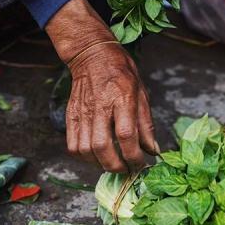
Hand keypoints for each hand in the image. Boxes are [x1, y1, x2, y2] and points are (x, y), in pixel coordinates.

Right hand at [45, 0, 158, 172]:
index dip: (134, 155)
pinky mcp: (71, 116)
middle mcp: (100, 107)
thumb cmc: (120, 73)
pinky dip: (84, 157)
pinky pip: (72, 145)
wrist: (92, 56)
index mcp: (121, 98)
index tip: (141, 163)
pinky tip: (95, 156)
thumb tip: (153, 151)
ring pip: (85, 150)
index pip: (126, 134)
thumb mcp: (141, 93)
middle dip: (115, 165)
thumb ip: (146, 124)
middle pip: (101, 146)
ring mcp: (82, 112)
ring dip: (99, 164)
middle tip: (126, 169)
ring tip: (111, 163)